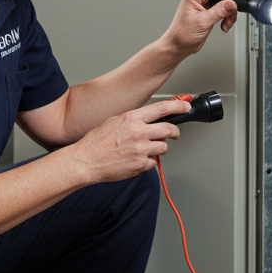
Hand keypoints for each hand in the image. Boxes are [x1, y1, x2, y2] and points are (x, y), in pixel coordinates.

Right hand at [70, 99, 190, 182]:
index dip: (178, 107)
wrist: (86, 161)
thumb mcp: (114, 121)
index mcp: (132, 119)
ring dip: (158, 148)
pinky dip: (147, 161)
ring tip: (143, 149)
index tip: (185, 107)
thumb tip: (148, 119)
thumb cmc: (96, 142)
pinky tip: (135, 159)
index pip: (161, 109)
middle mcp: (138, 133)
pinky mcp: (140, 165)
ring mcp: (141, 150)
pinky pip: (153, 162)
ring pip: (163, 148)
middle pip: (170, 130)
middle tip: (174, 134)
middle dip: (175, 132)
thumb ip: (133, 120)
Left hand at [160, 0, 249, 57]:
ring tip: (226, 24)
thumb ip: (219, 11)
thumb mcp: (203, 22)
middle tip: (236, 12)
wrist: (179, 45)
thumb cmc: (182, 34)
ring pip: (225, 2)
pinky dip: (227, 17)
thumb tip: (232, 3)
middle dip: (231, 4)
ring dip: (229, 13)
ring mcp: (204, 2)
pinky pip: (223, 9)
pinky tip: (224, 25)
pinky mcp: (208, 10)